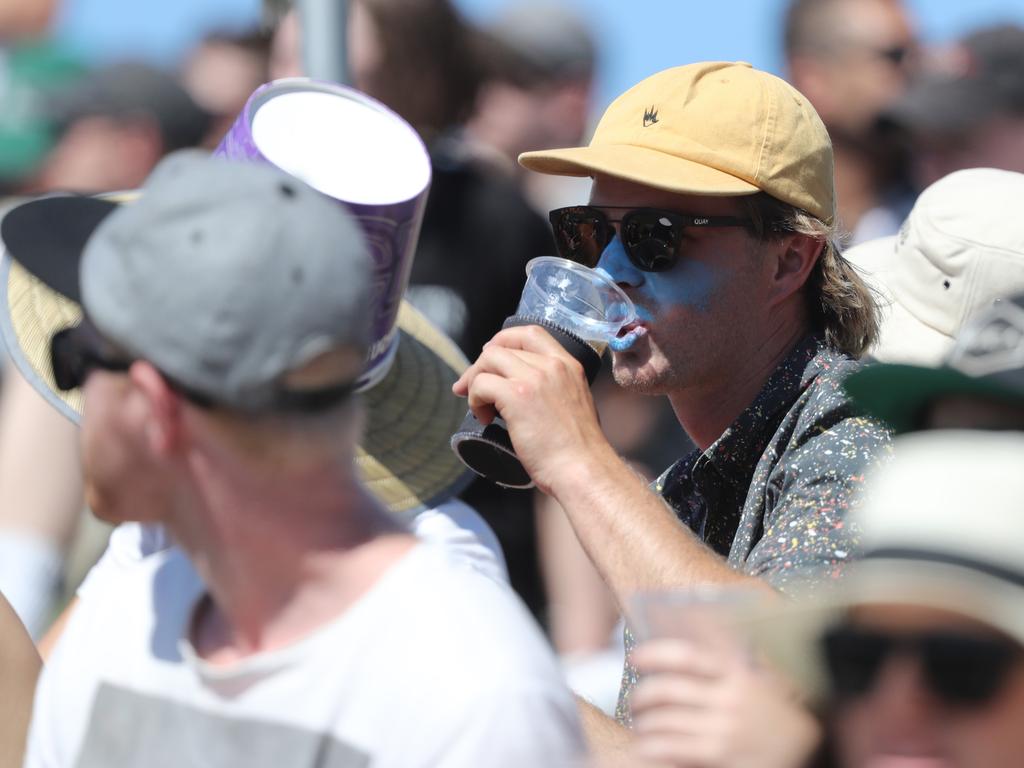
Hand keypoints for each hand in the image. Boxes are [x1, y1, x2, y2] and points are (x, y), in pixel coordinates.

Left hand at [452, 325, 612, 493]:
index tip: (491, 360)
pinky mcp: (517, 396)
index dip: (503, 341)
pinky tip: (484, 417)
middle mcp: (552, 366)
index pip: (529, 333)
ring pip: (488, 360)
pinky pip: (481, 384)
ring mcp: (534, 379)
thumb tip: (527, 395)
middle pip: (501, 347)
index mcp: (568, 365)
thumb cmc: (578, 450)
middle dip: (480, 366)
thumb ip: (556, 390)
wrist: (582, 469)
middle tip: (469, 388)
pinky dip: (475, 399)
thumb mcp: (575, 404)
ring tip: (480, 407)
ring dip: (475, 382)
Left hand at [629, 639, 819, 767]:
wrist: (809, 750)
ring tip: (642, 724)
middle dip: (641, 694)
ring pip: (663, 720)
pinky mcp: (720, 757)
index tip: (636, 656)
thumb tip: (695, 617)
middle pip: (667, 689)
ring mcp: (724, 729)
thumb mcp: (761, 676)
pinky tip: (646, 745)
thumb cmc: (777, 710)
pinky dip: (650, 745)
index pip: (688, 656)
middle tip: (636, 699)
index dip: (656, 653)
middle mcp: (729, 699)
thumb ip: (732, 650)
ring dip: (644, 722)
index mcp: (738, 674)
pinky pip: (670, 748)